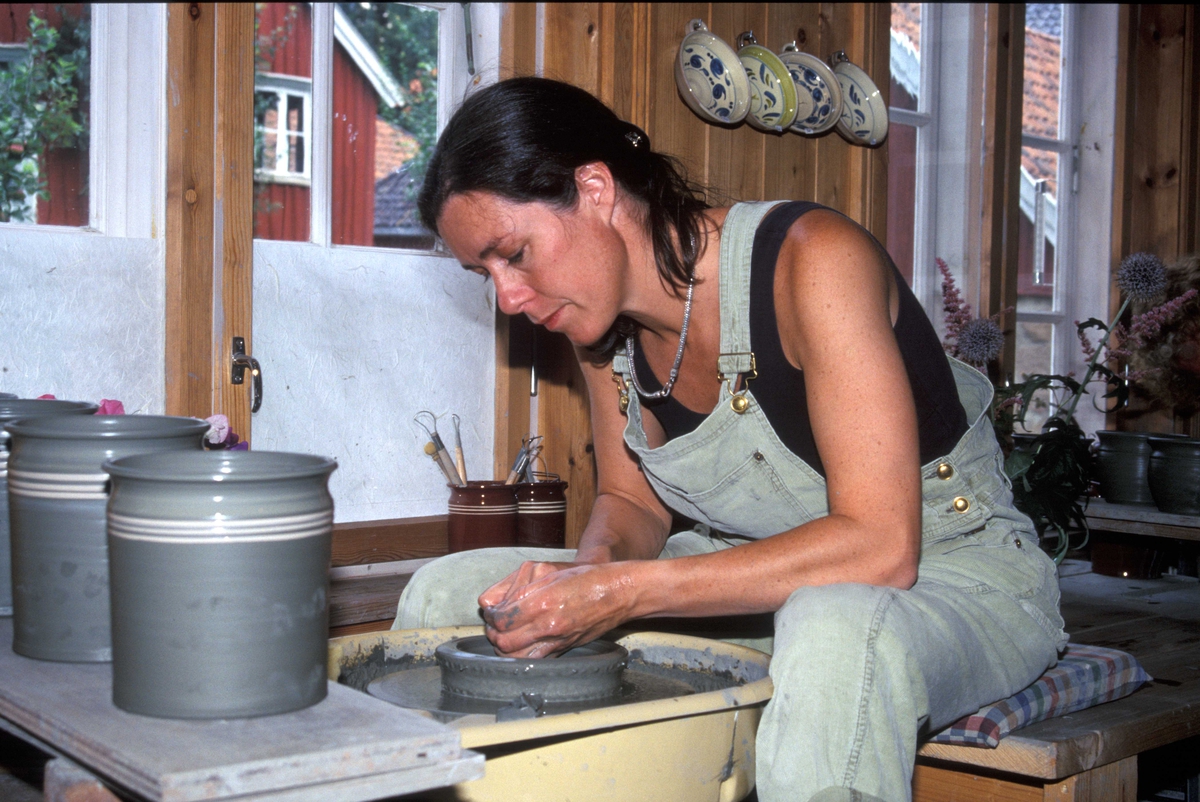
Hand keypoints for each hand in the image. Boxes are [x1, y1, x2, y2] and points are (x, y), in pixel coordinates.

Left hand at [478, 561, 636, 657]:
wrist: (617, 593)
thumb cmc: (585, 578)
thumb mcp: (548, 572)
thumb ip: (519, 588)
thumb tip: (496, 603)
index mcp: (542, 602)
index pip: (501, 618)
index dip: (491, 616)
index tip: (492, 611)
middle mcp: (548, 625)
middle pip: (504, 641)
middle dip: (493, 633)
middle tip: (495, 624)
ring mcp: (557, 640)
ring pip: (515, 657)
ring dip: (504, 648)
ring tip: (505, 635)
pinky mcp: (564, 649)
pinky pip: (534, 661)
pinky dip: (521, 656)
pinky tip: (521, 645)